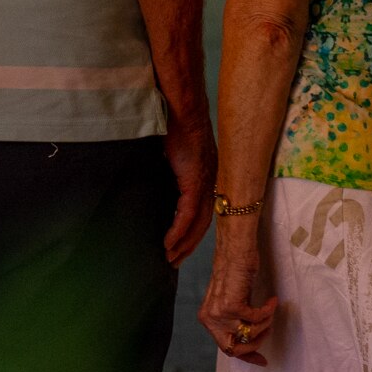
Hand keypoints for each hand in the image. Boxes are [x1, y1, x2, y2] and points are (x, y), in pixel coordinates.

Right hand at [161, 114, 214, 265]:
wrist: (181, 111)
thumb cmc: (174, 127)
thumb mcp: (175, 156)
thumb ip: (173, 172)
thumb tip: (160, 183)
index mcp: (207, 177)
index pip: (204, 212)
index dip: (193, 232)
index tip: (181, 247)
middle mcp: (211, 183)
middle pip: (203, 223)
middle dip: (189, 245)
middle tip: (174, 260)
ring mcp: (205, 182)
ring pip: (197, 223)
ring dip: (183, 243)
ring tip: (169, 257)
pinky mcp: (195, 181)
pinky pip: (188, 214)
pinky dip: (178, 231)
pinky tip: (169, 243)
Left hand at [201, 211, 280, 366]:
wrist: (235, 249)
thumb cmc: (236, 271)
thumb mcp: (232, 301)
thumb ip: (235, 320)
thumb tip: (249, 340)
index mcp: (207, 319)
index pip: (225, 347)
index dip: (246, 357)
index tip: (262, 360)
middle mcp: (209, 318)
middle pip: (234, 348)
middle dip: (256, 344)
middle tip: (268, 330)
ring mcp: (218, 313)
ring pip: (249, 334)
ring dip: (265, 324)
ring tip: (270, 311)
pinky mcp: (231, 305)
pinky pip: (257, 319)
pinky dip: (268, 311)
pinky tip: (272, 301)